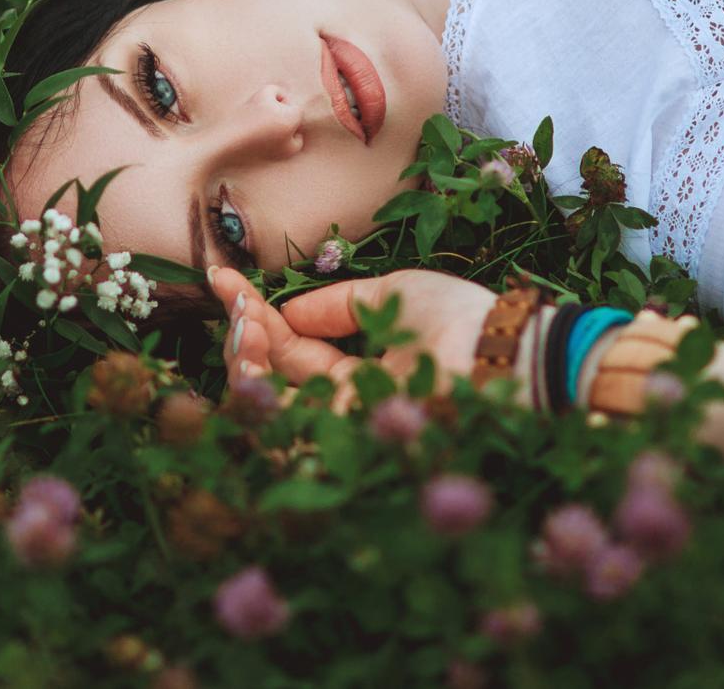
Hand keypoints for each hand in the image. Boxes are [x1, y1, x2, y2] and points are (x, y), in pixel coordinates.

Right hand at [208, 265, 499, 414]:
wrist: (499, 353)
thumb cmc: (458, 318)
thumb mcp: (390, 294)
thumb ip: (336, 305)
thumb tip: (284, 311)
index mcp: (360, 369)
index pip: (292, 348)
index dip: (255, 314)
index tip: (224, 278)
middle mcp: (345, 402)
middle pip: (270, 379)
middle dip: (241, 336)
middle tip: (237, 300)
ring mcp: (342, 427)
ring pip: (266, 405)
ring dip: (241, 359)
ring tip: (244, 321)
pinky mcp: (341, 446)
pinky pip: (280, 428)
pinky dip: (256, 386)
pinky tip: (251, 345)